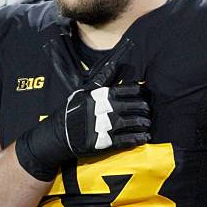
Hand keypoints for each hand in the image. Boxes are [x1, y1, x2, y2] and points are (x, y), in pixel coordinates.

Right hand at [16, 61, 151, 180]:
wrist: (58, 135)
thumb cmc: (72, 110)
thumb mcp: (84, 91)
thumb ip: (102, 79)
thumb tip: (115, 64)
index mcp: (103, 95)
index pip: (130, 89)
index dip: (142, 92)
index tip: (145, 95)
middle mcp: (107, 109)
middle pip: (137, 106)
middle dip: (146, 108)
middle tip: (148, 111)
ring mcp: (107, 126)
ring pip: (135, 122)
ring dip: (145, 123)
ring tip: (147, 124)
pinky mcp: (105, 142)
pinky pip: (128, 139)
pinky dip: (139, 138)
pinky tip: (145, 137)